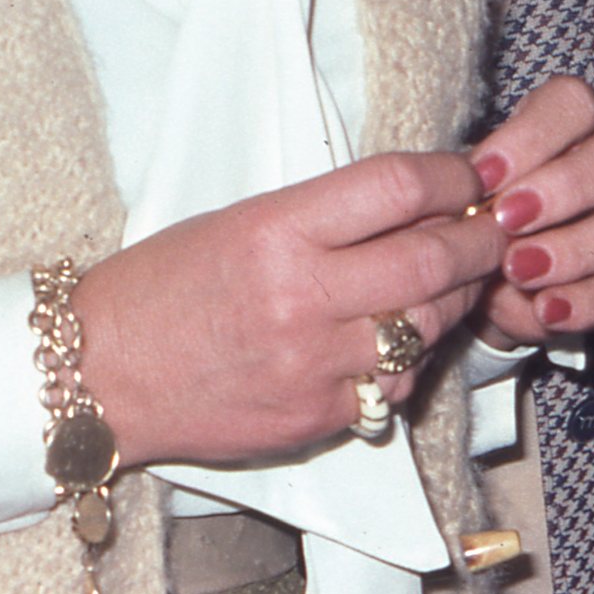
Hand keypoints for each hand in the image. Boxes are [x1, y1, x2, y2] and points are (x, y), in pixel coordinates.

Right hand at [70, 150, 503, 469]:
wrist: (100, 374)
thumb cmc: (164, 285)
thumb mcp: (240, 221)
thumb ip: (326, 214)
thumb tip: (414, 202)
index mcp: (277, 230)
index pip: (397, 188)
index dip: (451, 176)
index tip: (469, 175)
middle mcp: (302, 297)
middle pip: (433, 259)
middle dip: (479, 239)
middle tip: (493, 228)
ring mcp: (313, 364)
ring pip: (427, 326)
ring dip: (457, 299)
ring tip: (460, 278)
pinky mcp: (315, 418)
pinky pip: (394, 384)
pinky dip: (413, 357)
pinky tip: (405, 336)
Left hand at [468, 73, 593, 346]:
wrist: (498, 282)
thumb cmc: (487, 222)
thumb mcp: (474, 204)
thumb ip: (477, 201)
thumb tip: (477, 216)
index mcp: (581, 123)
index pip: (575, 104)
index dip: (531, 136)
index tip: (481, 175)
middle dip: (567, 186)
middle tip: (506, 220)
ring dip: (578, 248)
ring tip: (519, 271)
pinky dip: (593, 301)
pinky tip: (547, 311)